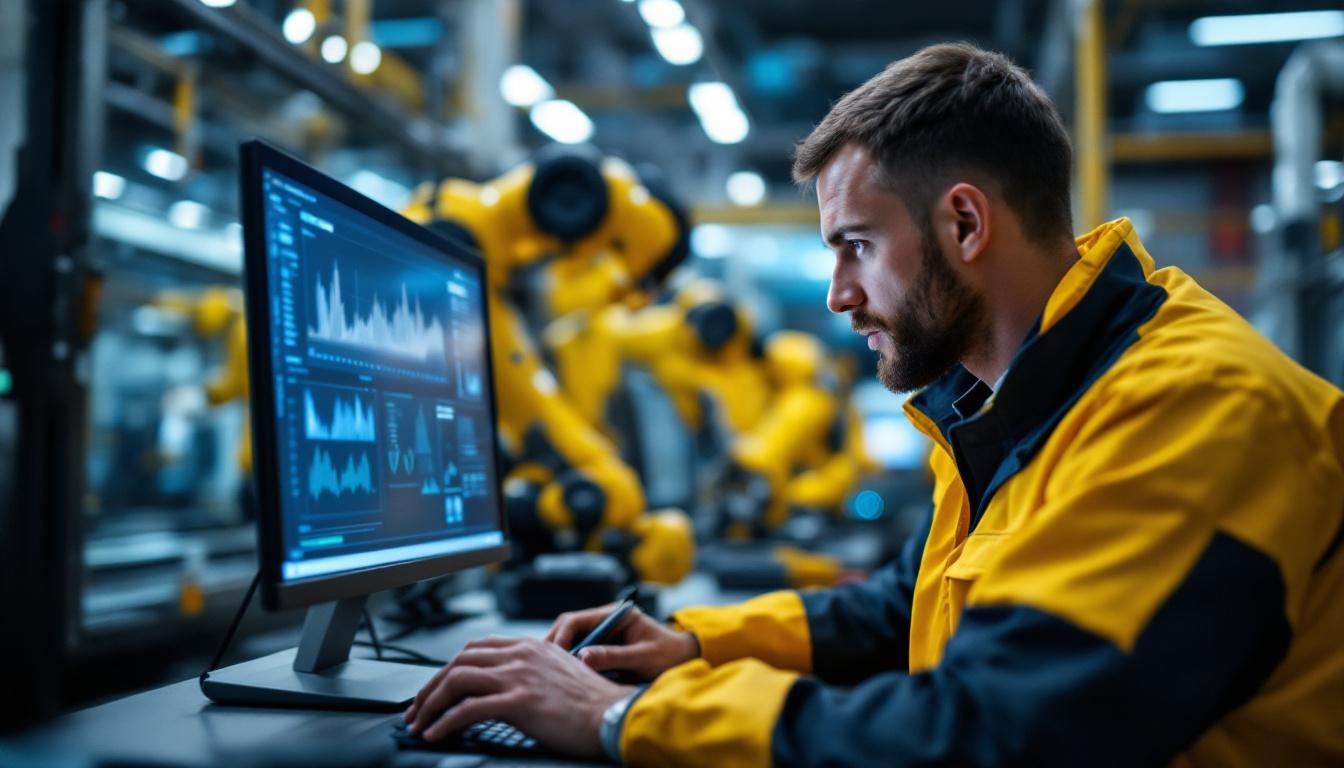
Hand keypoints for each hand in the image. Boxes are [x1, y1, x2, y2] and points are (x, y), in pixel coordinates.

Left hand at [403, 636, 631, 757]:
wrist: (613, 715)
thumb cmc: (592, 703)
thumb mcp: (559, 673)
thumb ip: (532, 671)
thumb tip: (506, 688)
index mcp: (530, 646)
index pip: (476, 648)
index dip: (450, 667)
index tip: (437, 687)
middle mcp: (521, 655)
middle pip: (459, 661)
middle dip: (431, 687)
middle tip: (417, 709)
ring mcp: (518, 676)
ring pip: (456, 681)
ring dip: (430, 705)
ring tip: (420, 724)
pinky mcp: (518, 701)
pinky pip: (467, 709)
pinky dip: (444, 723)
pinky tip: (436, 734)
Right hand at [545, 603, 698, 680]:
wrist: (685, 659)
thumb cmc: (669, 654)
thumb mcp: (643, 657)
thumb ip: (614, 656)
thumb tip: (582, 659)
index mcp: (614, 614)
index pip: (575, 620)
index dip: (560, 638)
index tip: (554, 658)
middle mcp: (605, 620)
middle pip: (567, 628)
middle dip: (554, 646)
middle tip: (544, 669)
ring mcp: (602, 634)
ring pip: (570, 641)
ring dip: (560, 656)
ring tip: (551, 676)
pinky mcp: (602, 648)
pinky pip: (579, 653)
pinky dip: (570, 663)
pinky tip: (565, 678)